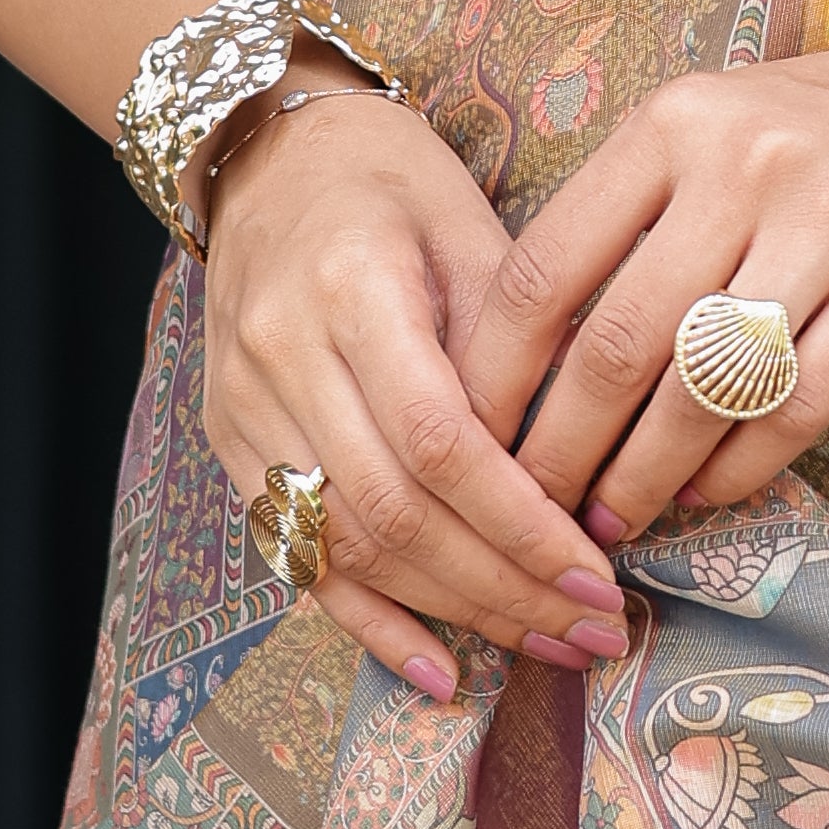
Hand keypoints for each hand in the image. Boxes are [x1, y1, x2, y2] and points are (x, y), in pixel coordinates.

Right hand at [199, 80, 629, 696]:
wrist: (266, 156)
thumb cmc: (391, 180)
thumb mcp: (469, 223)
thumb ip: (518, 337)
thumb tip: (587, 461)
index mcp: (349, 288)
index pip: (438, 439)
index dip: (518, 520)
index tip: (597, 569)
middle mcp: (280, 356)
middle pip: (394, 510)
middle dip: (503, 585)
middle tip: (595, 628)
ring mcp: (242, 408)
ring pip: (347, 546)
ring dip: (455, 612)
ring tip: (550, 642)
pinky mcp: (230, 444)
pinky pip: (297, 556)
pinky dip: (369, 622)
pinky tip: (439, 673)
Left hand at [459, 23, 828, 547]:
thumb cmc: (805, 135)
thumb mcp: (700, 134)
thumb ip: (621, 221)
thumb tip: (526, 366)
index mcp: (671, 124)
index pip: (546, 267)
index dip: (497, 372)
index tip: (472, 438)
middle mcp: (742, 167)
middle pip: (617, 345)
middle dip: (561, 449)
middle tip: (534, 507)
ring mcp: (827, 225)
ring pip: (704, 391)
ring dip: (643, 476)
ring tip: (610, 517)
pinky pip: (796, 408)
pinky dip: (738, 470)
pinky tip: (701, 492)